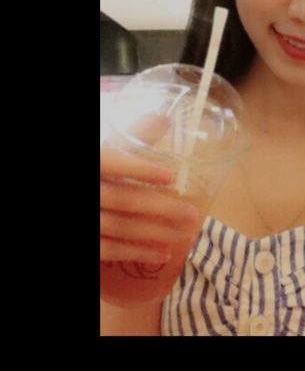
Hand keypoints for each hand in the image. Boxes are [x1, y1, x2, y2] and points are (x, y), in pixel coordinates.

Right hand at [100, 114, 200, 263]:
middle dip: (161, 208)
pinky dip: (137, 253)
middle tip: (193, 214)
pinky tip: (163, 253)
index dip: (140, 169)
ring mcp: (87, 218)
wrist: (45, 199)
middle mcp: (88, 190)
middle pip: (123, 200)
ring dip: (156, 233)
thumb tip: (166, 117)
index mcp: (93, 162)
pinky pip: (110, 250)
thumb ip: (133, 135)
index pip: (112, 163)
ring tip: (187, 235)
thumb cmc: (97, 167)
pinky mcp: (87, 241)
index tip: (171, 175)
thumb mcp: (105, 150)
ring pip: (121, 227)